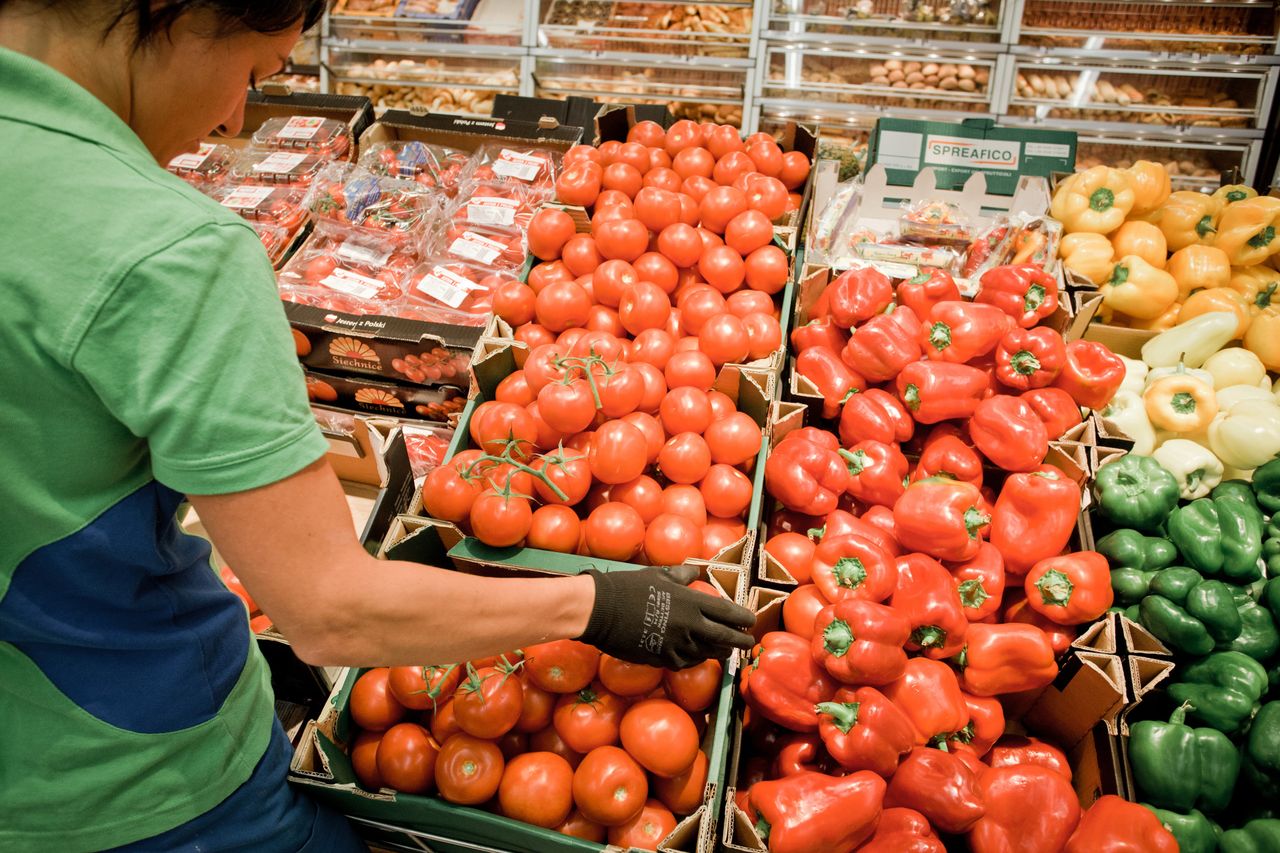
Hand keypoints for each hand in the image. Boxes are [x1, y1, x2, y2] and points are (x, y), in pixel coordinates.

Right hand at [577, 564, 755, 669]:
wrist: (602, 610)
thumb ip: (681, 576)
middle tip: (748, 643)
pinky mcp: (662, 658)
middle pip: (724, 637)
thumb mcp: (659, 575)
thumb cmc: (629, 587)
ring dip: (718, 652)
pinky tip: (696, 657)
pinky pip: (685, 662)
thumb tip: (694, 571)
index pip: (727, 612)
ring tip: (724, 652)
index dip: (742, 618)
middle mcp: (690, 625)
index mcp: (691, 602)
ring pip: (707, 653)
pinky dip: (693, 659)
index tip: (751, 621)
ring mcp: (677, 644)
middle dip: (740, 642)